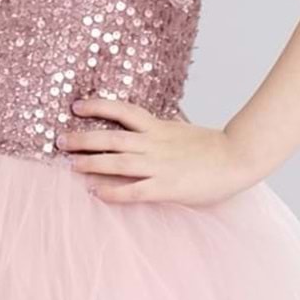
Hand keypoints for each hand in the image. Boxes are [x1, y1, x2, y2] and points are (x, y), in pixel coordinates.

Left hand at [55, 96, 255, 204]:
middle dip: (83, 138)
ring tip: (70, 165)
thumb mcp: (182, 131)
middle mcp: (153, 144)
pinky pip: (133, 190)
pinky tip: (96, 194)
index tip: (77, 106)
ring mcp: (158, 165)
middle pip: (111, 137)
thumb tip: (148, 127)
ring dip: (91, 163)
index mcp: (158, 128)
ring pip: (117, 161)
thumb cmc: (213, 147)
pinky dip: (112, 192)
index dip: (98, 106)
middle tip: (60, 141)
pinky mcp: (165, 186)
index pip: (122, 111)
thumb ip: (163, 130)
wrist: (239, 156)